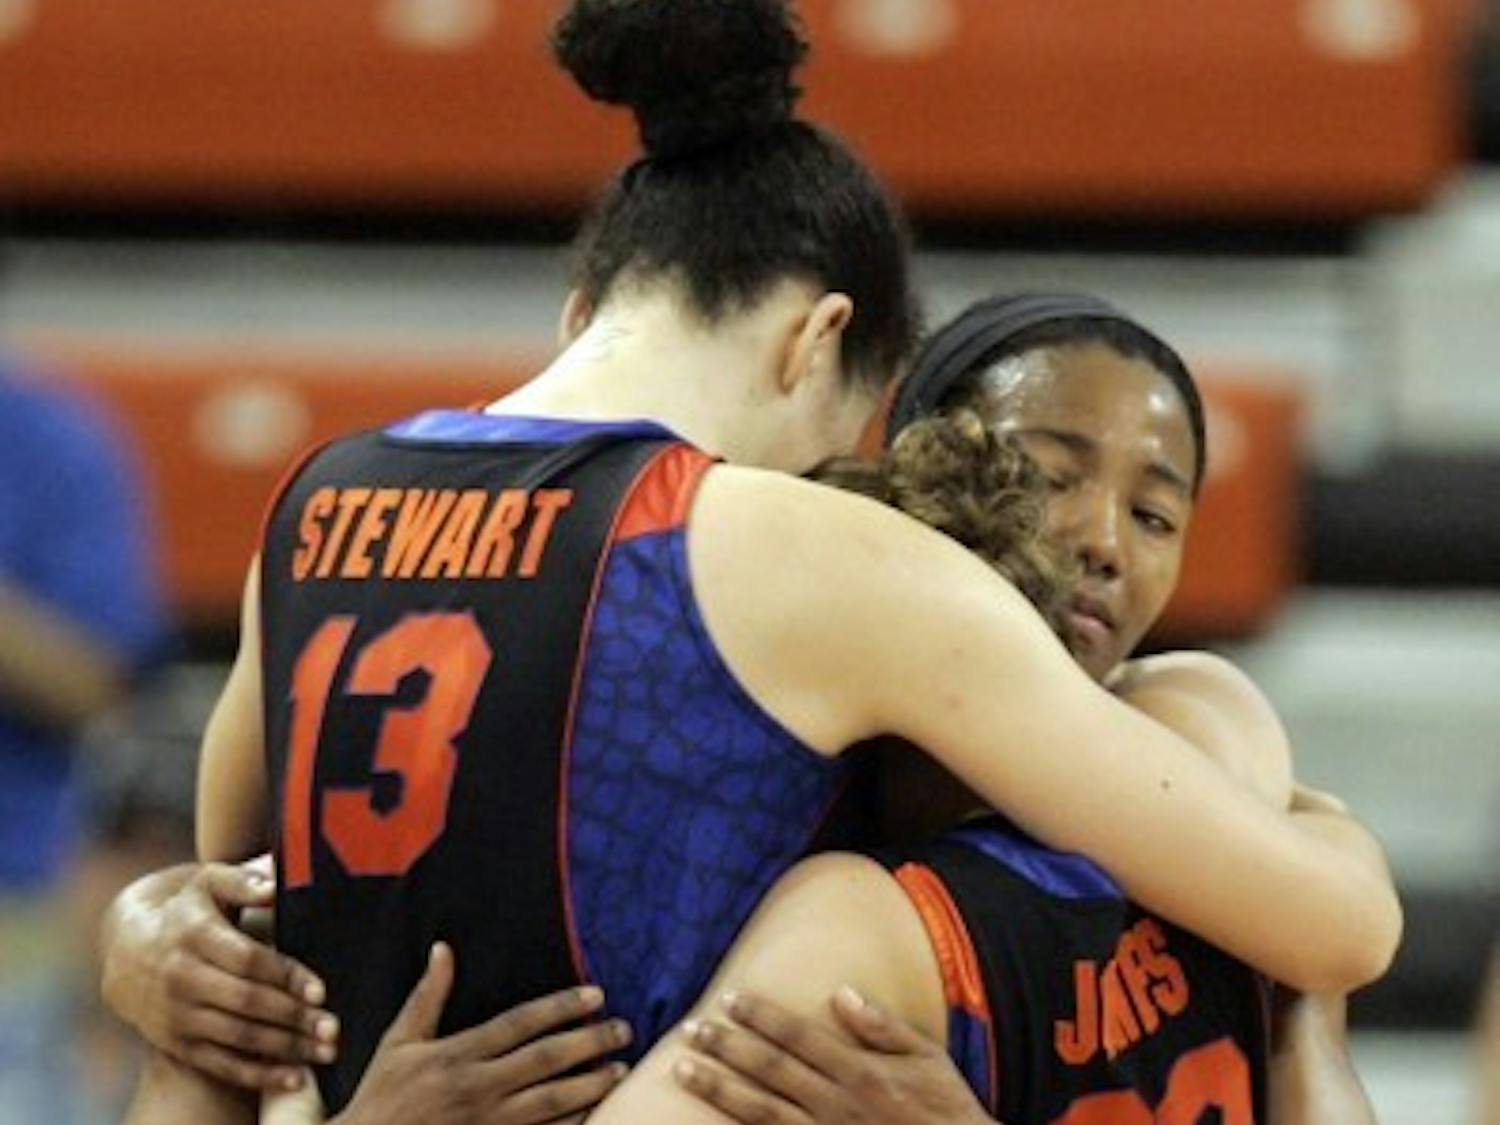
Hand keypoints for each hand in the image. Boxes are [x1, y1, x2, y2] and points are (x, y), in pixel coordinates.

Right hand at [100, 861, 334, 1089]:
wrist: (128, 952)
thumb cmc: (188, 912)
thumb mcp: (207, 884)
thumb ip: (241, 881)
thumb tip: (273, 886)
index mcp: (193, 935)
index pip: (246, 960)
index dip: (285, 976)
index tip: (320, 991)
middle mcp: (181, 978)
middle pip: (246, 1003)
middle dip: (293, 1017)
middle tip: (333, 1028)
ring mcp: (177, 1015)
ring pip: (237, 1037)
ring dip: (285, 1048)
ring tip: (326, 1052)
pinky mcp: (176, 1043)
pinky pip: (221, 1065)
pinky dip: (258, 1075)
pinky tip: (295, 1077)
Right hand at [333, 944, 629, 1124]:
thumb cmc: (380, 1098)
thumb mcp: (397, 1044)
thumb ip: (426, 998)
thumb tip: (443, 949)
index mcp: (455, 1055)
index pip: (519, 1024)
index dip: (561, 1007)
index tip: (595, 995)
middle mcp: (475, 1088)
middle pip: (545, 1061)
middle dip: (589, 1043)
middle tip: (623, 1029)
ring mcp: (486, 1124)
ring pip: (552, 1102)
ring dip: (591, 1085)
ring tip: (621, 1070)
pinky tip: (596, 1112)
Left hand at [675, 988, 993, 1123]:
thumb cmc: (946, 1108)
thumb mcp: (927, 1057)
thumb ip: (882, 1026)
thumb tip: (840, 992)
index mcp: (861, 1072)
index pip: (798, 1036)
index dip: (760, 1016)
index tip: (730, 999)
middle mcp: (836, 1104)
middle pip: (770, 1070)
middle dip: (726, 1048)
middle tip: (690, 1029)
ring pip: (759, 1111)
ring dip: (718, 1089)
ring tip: (682, 1071)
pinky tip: (709, 1121)